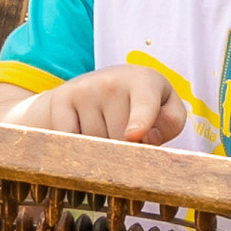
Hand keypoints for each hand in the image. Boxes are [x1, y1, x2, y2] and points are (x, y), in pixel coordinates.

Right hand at [13, 61, 187, 145]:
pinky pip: (68, 140)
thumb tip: (148, 138)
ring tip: (104, 130)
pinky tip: (83, 134)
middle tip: (125, 136)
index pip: (144, 102)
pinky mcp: (60, 101)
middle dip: (125, 149)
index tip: (133, 134)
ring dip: (101, 150)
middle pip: (120, 138)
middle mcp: (112, 81)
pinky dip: (76, 148)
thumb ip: (170, 123)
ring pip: (95, 144)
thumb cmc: (139, 105)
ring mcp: (84, 90)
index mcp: (144, 80)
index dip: (140, 119)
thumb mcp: (165, 108)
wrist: (93, 88)